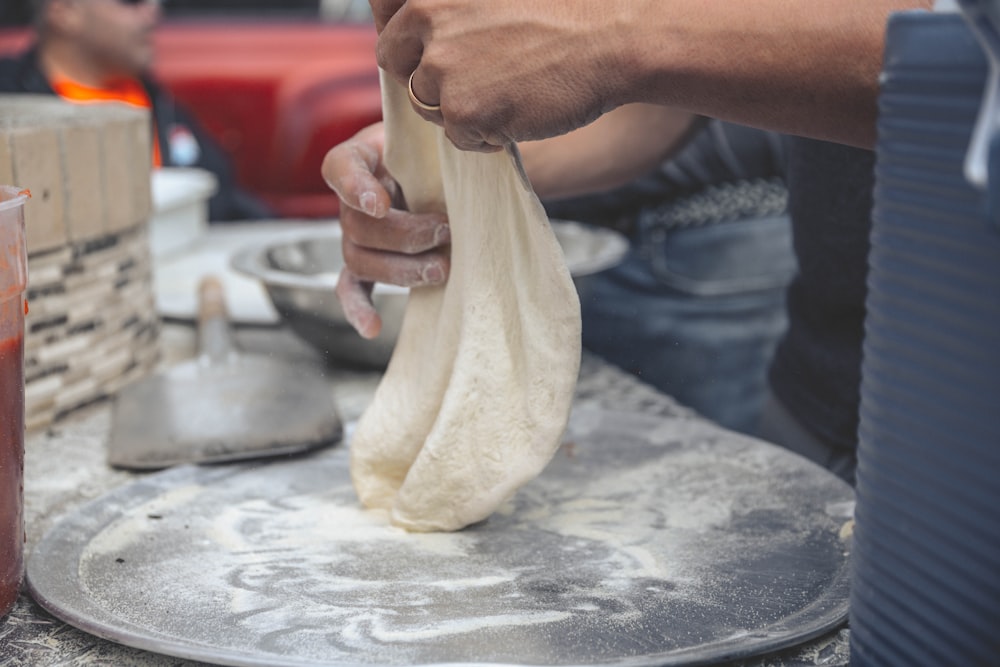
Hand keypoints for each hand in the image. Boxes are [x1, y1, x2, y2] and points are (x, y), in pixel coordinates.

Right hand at [322, 122, 450, 337]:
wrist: (445, 173)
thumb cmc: (439, 149)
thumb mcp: (436, 134)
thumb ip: (440, 138)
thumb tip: (471, 144)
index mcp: (360, 158)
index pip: (342, 168)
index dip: (356, 188)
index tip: (381, 202)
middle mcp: (350, 199)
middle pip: (357, 226)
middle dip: (405, 235)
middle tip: (445, 231)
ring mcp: (354, 234)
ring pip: (359, 260)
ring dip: (401, 270)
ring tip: (442, 269)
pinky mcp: (366, 263)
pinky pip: (351, 288)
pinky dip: (359, 308)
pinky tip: (373, 328)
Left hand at [373, 0, 635, 150]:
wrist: (612, 37)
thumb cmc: (564, 7)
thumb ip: (449, 4)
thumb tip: (408, 17)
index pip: (383, 10)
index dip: (405, 31)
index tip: (430, 42)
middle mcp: (424, 15)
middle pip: (394, 60)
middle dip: (424, 72)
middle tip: (473, 74)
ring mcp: (440, 64)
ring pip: (424, 102)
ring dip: (457, 105)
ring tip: (506, 89)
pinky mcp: (461, 108)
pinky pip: (455, 134)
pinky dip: (483, 133)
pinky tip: (517, 111)